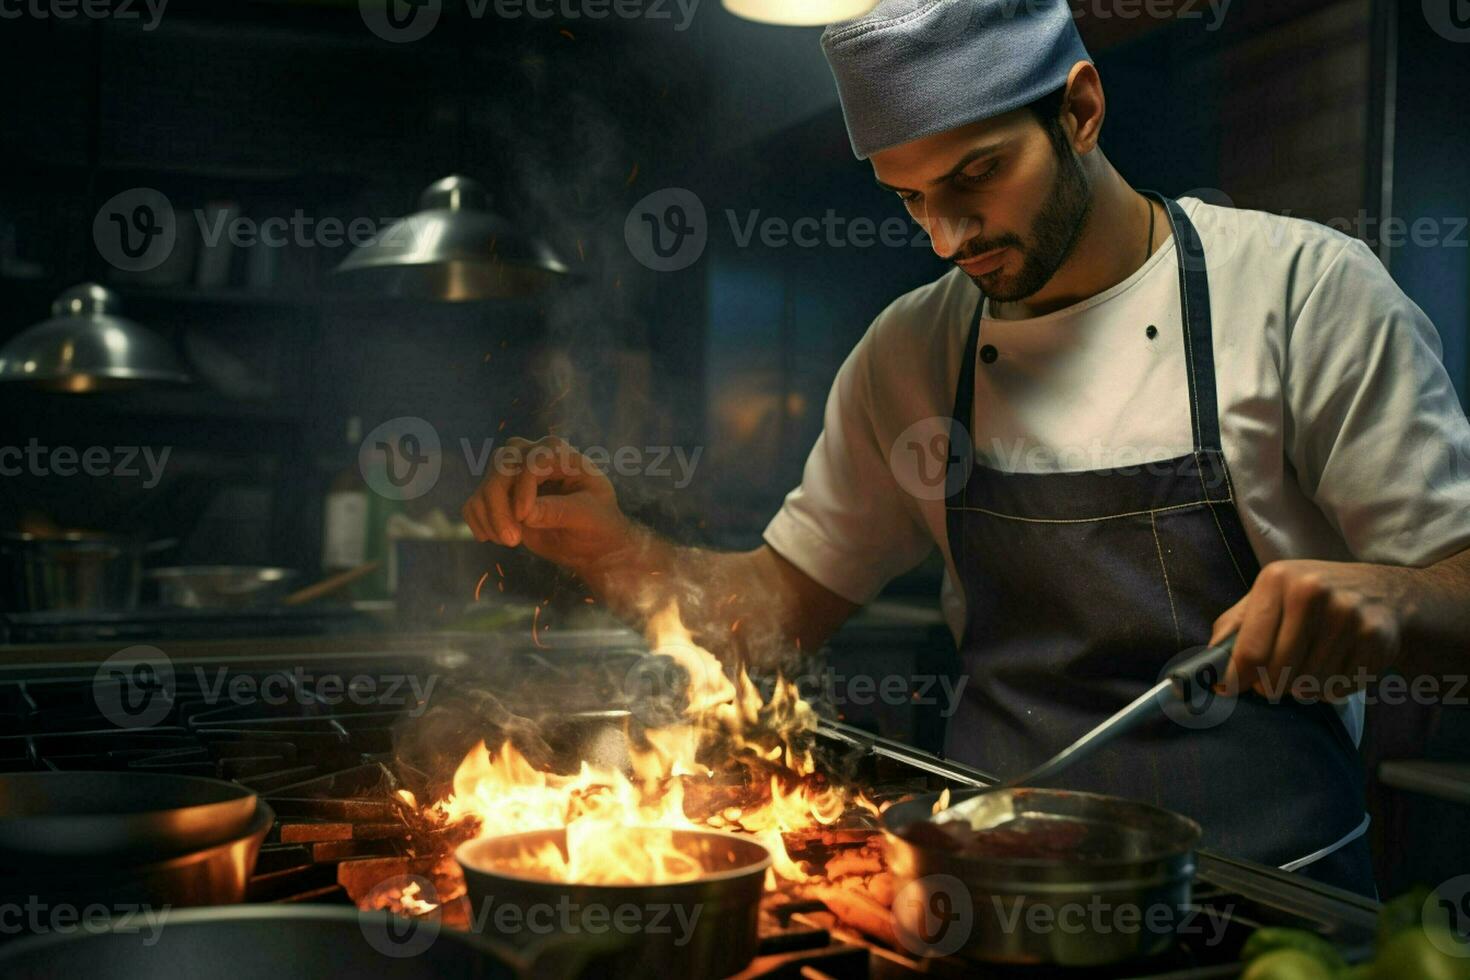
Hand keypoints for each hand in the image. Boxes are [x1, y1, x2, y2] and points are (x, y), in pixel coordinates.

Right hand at [461, 435, 634, 571]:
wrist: (591, 542)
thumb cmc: (598, 523)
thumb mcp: (588, 516)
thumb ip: (559, 511)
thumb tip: (525, 514)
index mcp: (559, 453)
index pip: (532, 460)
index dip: (524, 488)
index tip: (525, 518)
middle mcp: (532, 456)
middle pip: (501, 466)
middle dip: (500, 504)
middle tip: (512, 540)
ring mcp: (513, 475)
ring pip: (485, 486)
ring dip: (490, 517)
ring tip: (511, 542)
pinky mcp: (500, 497)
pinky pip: (475, 503)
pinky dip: (478, 522)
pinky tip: (494, 538)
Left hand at [1209, 559, 1413, 702]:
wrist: (1385, 593)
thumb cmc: (1313, 599)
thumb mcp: (1270, 596)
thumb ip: (1235, 627)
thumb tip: (1210, 669)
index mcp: (1277, 579)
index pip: (1249, 650)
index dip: (1238, 679)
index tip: (1233, 689)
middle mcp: (1311, 591)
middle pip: (1277, 673)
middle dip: (1273, 685)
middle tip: (1279, 677)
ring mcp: (1347, 614)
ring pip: (1308, 685)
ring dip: (1304, 687)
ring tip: (1312, 666)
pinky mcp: (1375, 637)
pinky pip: (1339, 688)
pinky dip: (1334, 688)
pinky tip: (1339, 664)